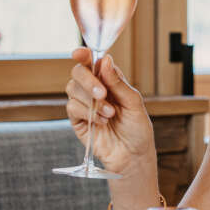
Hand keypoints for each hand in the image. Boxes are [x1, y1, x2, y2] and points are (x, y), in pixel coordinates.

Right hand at [64, 47, 155, 175]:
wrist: (132, 155)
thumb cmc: (137, 129)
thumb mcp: (134, 103)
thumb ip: (118, 82)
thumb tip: (105, 60)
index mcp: (109, 81)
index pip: (93, 62)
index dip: (84, 55)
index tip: (80, 53)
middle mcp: (95, 89)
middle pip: (78, 72)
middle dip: (88, 80)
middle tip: (102, 93)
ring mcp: (85, 104)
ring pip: (72, 88)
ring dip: (92, 101)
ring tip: (110, 114)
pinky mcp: (77, 119)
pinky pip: (72, 107)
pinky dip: (87, 112)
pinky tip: (101, 122)